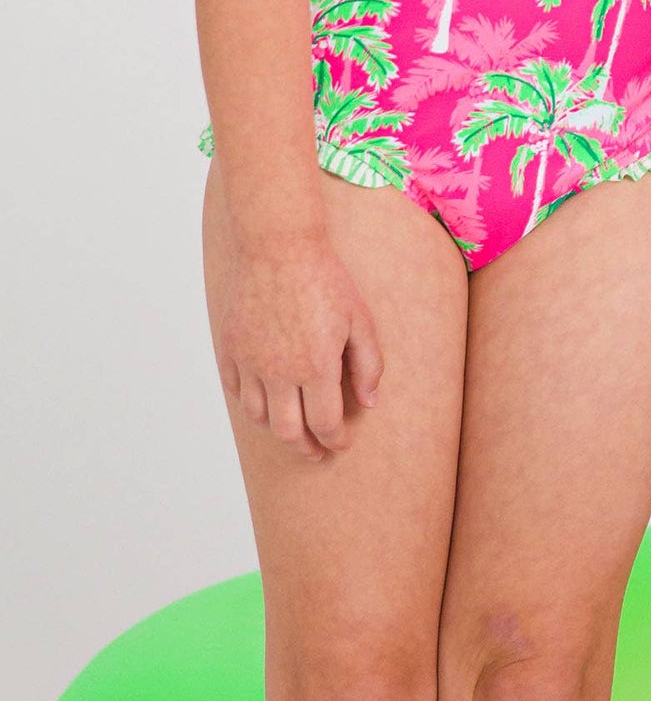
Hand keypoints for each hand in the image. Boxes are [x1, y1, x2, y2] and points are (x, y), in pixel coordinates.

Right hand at [216, 237, 383, 461]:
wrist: (278, 247)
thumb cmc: (325, 280)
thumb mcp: (360, 319)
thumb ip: (368, 365)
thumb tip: (367, 403)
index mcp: (315, 367)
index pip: (325, 424)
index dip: (335, 441)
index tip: (341, 444)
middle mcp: (279, 373)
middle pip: (289, 432)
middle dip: (306, 449)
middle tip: (316, 452)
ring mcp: (250, 363)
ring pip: (259, 417)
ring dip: (278, 429)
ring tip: (293, 429)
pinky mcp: (231, 350)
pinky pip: (237, 392)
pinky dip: (251, 404)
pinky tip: (266, 403)